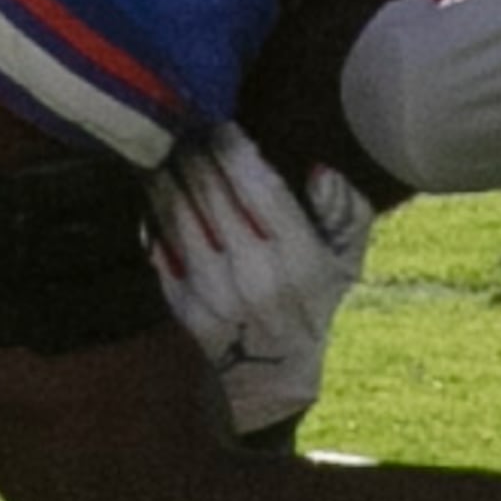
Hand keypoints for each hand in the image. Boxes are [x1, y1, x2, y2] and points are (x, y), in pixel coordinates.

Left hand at [148, 130, 373, 439]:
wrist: (272, 373)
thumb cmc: (313, 300)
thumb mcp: (346, 258)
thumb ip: (345, 209)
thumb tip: (319, 170)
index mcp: (299, 255)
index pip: (257, 184)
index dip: (232, 146)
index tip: (222, 126)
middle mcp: (253, 271)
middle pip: (210, 189)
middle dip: (196, 150)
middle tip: (190, 129)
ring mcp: (212, 289)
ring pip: (176, 209)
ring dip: (168, 171)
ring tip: (170, 152)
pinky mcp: (180, 302)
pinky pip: (158, 241)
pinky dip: (154, 209)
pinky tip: (158, 190)